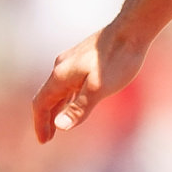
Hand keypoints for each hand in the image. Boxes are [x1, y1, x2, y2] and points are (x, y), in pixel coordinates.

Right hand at [32, 25, 146, 143]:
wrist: (132, 30)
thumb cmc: (118, 59)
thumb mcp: (99, 88)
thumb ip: (79, 107)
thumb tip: (60, 126)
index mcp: (61, 76)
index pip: (41, 103)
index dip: (40, 124)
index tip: (43, 141)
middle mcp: (61, 67)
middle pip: (47, 97)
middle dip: (46, 118)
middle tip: (47, 137)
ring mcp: (72, 62)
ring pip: (58, 90)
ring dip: (56, 108)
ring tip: (59, 125)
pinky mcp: (83, 58)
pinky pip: (69, 83)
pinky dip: (67, 97)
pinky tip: (75, 102)